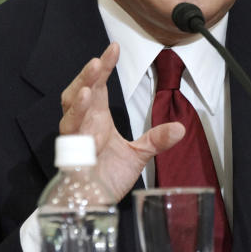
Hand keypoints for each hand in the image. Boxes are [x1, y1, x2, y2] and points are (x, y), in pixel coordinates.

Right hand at [58, 42, 184, 199]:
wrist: (93, 203)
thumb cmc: (107, 176)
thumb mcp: (137, 155)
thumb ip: (155, 140)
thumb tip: (180, 128)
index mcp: (96, 117)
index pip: (98, 85)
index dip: (104, 66)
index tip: (114, 48)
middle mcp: (83, 122)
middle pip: (79, 91)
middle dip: (88, 75)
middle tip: (99, 59)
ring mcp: (76, 137)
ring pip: (70, 109)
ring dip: (79, 94)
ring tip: (92, 79)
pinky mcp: (72, 155)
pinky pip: (71, 135)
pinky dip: (77, 119)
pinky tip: (86, 107)